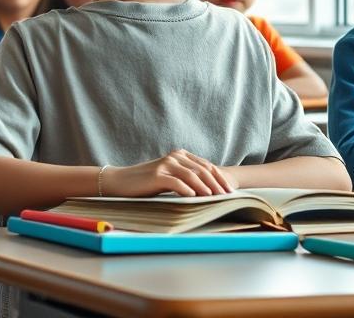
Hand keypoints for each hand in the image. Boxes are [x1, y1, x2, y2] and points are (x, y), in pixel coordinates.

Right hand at [102, 149, 237, 196]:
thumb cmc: (148, 182)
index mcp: (180, 155)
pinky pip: (176, 182)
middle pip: (202, 169)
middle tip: (227, 196)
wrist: (122, 181)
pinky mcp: (157, 175)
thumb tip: (211, 190)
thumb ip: (187, 177)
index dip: (219, 177)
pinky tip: (194, 197)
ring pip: (192, 175)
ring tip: (215, 197)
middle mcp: (174, 157)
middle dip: (216, 183)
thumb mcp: (170, 177)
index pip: (206, 165)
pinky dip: (187, 189)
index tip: (230, 190)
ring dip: (205, 187)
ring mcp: (165, 165)